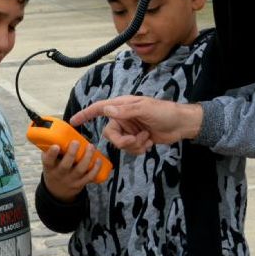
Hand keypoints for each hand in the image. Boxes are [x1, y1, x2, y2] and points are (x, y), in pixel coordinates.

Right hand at [41, 140, 103, 201]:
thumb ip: (52, 148)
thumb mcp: (49, 161)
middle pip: (65, 165)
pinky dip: (95, 169)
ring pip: (79, 170)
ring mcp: (71, 180)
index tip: (56, 146)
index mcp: (50, 167)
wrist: (57, 190)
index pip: (48, 161)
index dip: (51, 154)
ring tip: (90, 147)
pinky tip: (98, 160)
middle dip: (72, 153)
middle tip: (76, 142)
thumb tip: (56, 130)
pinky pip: (89, 177)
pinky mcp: (80, 183)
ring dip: (86, 158)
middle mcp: (60, 174)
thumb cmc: (54, 169)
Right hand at [70, 95, 203, 153]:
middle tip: (137, 139)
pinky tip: (150, 142)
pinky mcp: (136, 139)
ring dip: (134, 145)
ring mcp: (130, 129)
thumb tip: (106, 110)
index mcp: (123, 106)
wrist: (181, 125)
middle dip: (122, 141)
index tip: (73, 121)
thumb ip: (126, 111)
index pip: (100, 108)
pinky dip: (139, 149)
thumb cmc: (165, 112)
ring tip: (147, 138)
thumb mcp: (146, 109)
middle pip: (110, 134)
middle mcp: (124, 117)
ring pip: (120, 144)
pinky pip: (129, 149)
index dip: (85, 114)